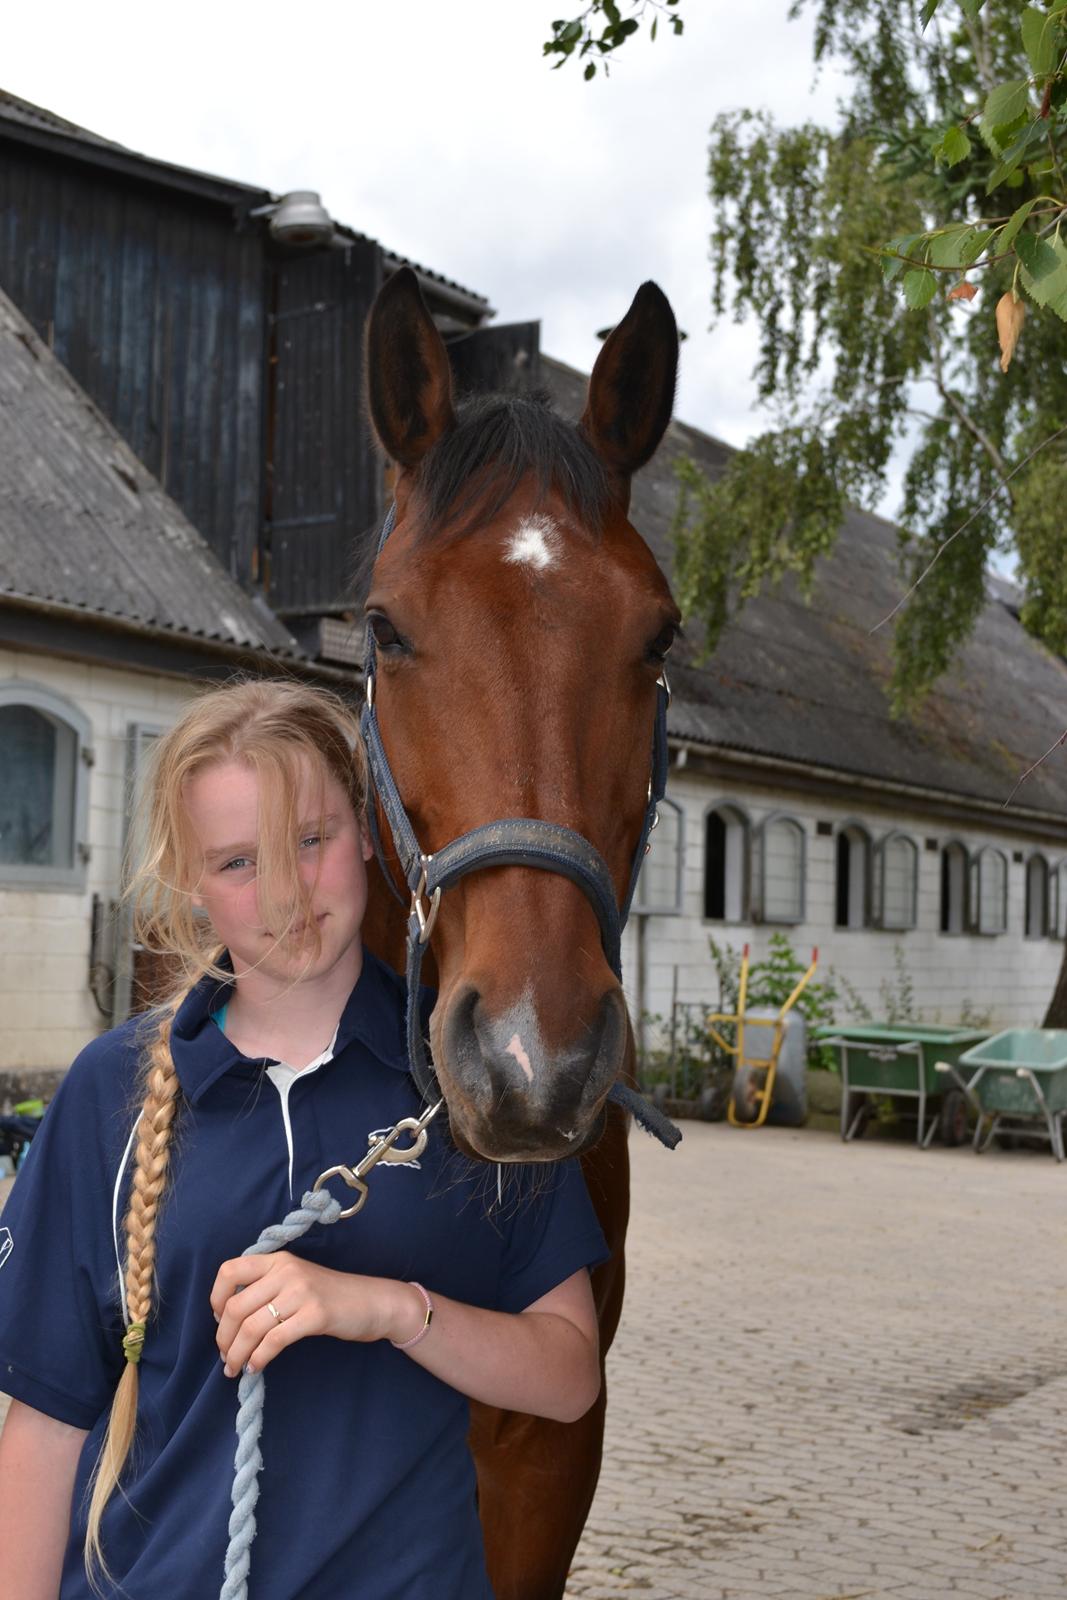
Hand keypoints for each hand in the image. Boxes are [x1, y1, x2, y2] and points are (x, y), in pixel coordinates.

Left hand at [210, 1252, 417, 1376]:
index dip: (215, 1297)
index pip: (230, 1271)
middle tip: (226, 1356)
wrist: (371, 1301)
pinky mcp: (314, 1315)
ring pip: (251, 1327)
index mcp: (278, 1260)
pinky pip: (274, 1340)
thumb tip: (227, 1318)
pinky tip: (256, 1367)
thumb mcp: (295, 1280)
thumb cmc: (328, 1295)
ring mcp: (301, 1292)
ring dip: (237, 1353)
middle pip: (235, 1307)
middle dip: (224, 1338)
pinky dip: (259, 1358)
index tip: (218, 1320)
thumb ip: (266, 1288)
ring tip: (235, 1368)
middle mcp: (286, 1271)